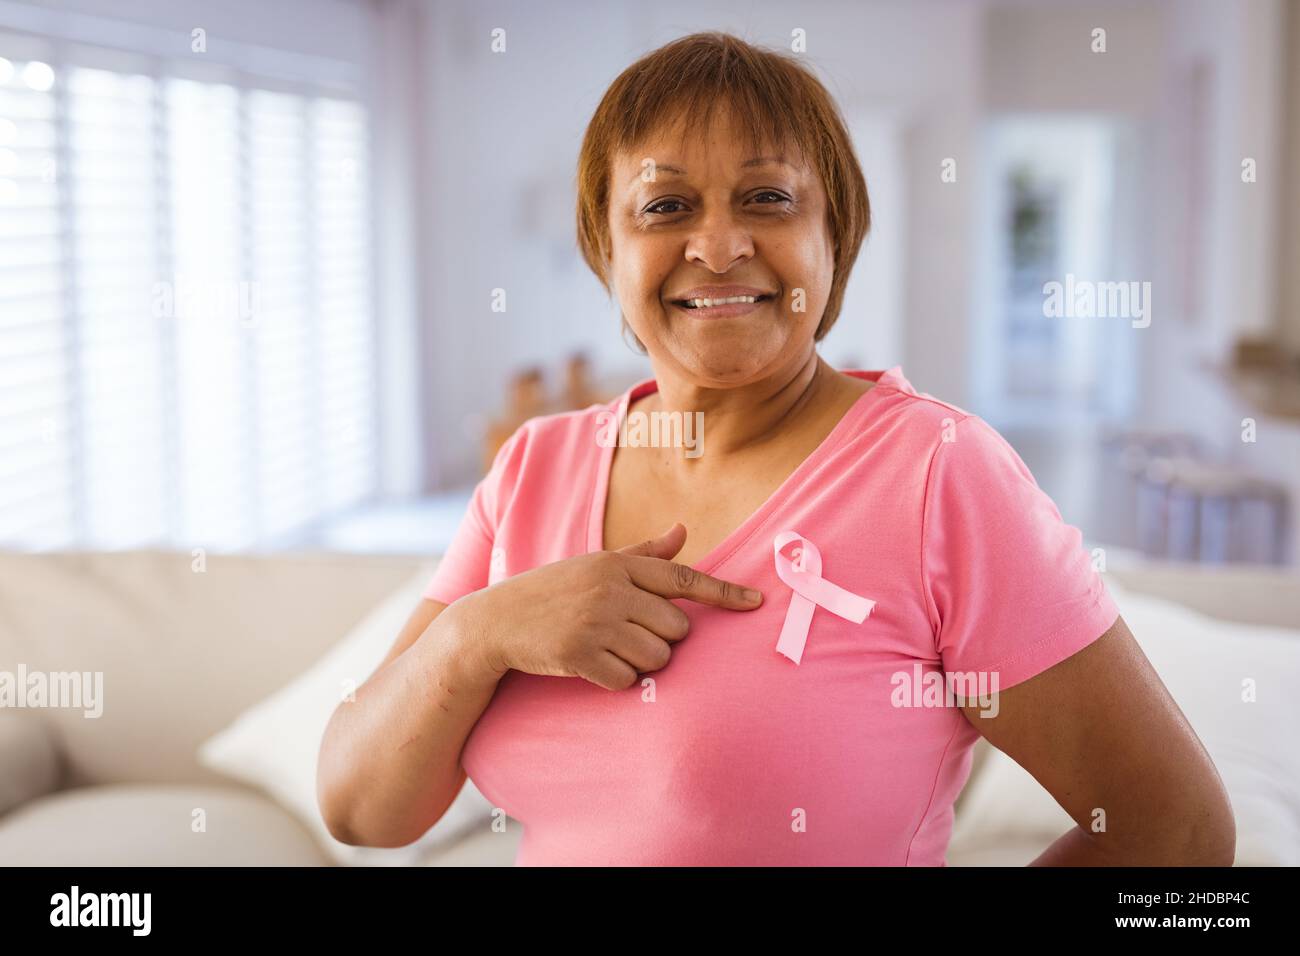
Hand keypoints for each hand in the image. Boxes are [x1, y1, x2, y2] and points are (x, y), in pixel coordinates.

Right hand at [451, 523, 762, 689]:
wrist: (495, 622)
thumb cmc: (552, 591)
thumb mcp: (595, 565)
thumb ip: (643, 553)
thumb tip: (683, 529)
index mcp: (618, 564)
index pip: (684, 579)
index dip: (724, 593)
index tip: (757, 603)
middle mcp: (610, 590)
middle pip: (677, 628)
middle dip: (661, 638)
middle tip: (626, 633)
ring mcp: (595, 622)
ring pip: (656, 657)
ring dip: (641, 662)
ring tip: (608, 648)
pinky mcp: (579, 654)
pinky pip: (626, 679)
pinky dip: (615, 679)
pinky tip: (592, 664)